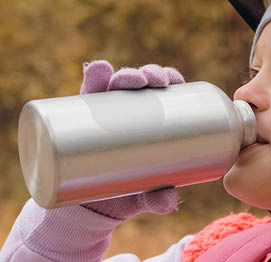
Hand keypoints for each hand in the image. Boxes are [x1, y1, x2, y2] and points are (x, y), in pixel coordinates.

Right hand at [79, 60, 183, 219]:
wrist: (90, 205)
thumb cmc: (127, 190)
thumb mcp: (146, 196)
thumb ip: (158, 200)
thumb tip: (168, 202)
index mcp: (152, 120)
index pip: (164, 91)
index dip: (170, 79)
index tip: (173, 82)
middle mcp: (130, 112)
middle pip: (143, 83)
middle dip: (149, 74)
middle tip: (152, 82)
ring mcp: (106, 114)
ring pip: (116, 84)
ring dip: (124, 73)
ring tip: (129, 79)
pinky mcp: (83, 121)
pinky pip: (86, 95)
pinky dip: (92, 78)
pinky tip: (98, 69)